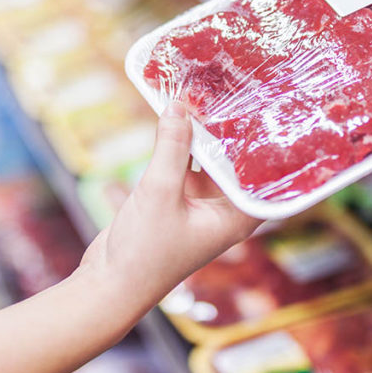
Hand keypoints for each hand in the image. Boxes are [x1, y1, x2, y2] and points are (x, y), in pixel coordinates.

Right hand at [81, 102, 262, 300]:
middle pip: (233, 161)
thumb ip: (172, 148)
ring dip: (200, 134)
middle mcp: (223, 210)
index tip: (261, 105)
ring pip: (206, 160)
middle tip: (231, 87)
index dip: (262, 141)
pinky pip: (183, 165)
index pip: (262, 173)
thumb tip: (179, 106)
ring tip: (204, 93)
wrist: (109, 284)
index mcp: (236, 217)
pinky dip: (179, 145)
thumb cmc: (144, 252)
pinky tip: (175, 116)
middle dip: (228, 130)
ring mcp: (199, 205)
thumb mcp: (159, 192)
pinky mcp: (176, 200)